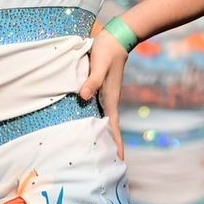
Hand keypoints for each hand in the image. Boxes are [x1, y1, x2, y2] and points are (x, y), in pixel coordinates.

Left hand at [78, 29, 128, 151]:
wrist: (115, 39)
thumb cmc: (107, 52)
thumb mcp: (98, 65)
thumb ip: (92, 81)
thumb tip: (83, 96)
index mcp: (110, 99)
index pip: (114, 127)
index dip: (117, 144)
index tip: (120, 161)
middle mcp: (109, 100)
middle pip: (110, 128)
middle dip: (111, 145)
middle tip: (109, 165)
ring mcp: (105, 96)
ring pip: (104, 120)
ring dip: (104, 135)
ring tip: (100, 151)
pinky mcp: (100, 89)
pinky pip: (98, 111)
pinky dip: (97, 122)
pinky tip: (90, 126)